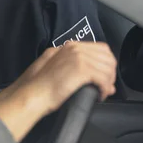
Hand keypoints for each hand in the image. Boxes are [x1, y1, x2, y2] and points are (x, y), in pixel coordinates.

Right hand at [0, 42, 116, 141]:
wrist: (31, 94)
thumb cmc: (37, 87)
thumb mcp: (52, 66)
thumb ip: (70, 65)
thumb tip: (91, 74)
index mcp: (68, 47)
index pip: (100, 48)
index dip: (106, 63)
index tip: (104, 76)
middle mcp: (74, 48)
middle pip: (107, 57)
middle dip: (111, 73)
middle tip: (106, 86)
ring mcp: (78, 57)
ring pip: (108, 68)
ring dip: (108, 82)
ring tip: (102, 92)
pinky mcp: (82, 69)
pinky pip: (104, 79)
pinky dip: (105, 88)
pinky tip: (99, 95)